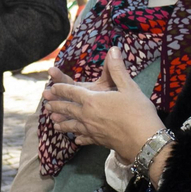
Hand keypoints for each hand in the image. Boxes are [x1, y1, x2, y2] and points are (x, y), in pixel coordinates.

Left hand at [41, 45, 161, 160]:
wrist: (145, 141)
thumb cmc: (138, 112)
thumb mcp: (129, 87)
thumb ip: (117, 69)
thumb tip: (113, 50)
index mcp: (92, 100)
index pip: (71, 92)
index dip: (60, 89)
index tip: (51, 88)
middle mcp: (87, 115)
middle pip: (67, 109)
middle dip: (56, 105)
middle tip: (45, 105)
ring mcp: (91, 130)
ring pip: (72, 126)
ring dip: (62, 123)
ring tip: (53, 123)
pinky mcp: (98, 141)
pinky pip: (84, 139)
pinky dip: (79, 138)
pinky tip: (76, 139)